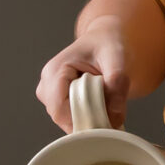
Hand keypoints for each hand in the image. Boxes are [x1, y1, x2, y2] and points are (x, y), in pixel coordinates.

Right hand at [36, 15, 129, 130]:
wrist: (104, 41)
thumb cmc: (107, 45)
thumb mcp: (117, 59)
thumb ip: (117, 84)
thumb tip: (114, 115)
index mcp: (55, 71)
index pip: (60, 110)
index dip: (82, 120)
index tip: (106, 121)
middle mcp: (47, 84)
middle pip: (63, 119)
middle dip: (89, 121)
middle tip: (113, 113)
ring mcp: (50, 95)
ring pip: (67, 122)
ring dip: (90, 119)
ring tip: (108, 103)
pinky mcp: (58, 102)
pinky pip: (72, 121)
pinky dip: (89, 119)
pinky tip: (102, 106)